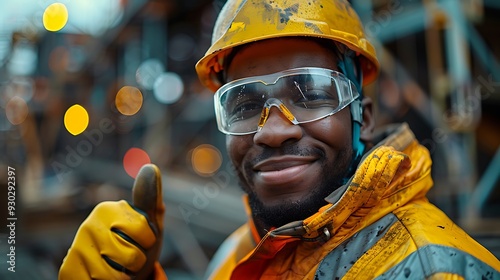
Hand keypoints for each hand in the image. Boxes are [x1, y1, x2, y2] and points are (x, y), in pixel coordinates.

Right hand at [59, 164, 165, 279]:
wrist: (113, 272)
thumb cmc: (135, 245)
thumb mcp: (149, 223)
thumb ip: (150, 198)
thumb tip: (151, 167)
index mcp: (107, 209)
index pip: (145, 234)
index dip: (149, 243)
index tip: (140, 238)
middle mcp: (88, 226)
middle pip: (133, 256)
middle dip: (137, 262)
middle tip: (128, 257)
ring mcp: (76, 249)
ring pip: (116, 276)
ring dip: (124, 278)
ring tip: (117, 269)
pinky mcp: (68, 272)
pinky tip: (102, 278)